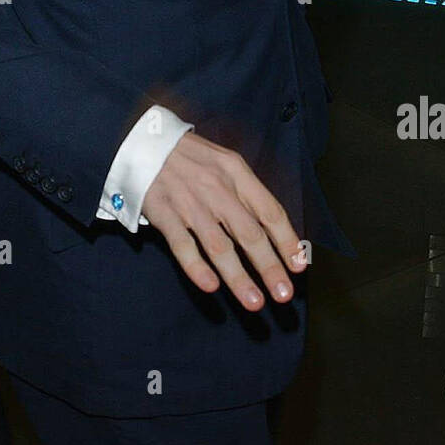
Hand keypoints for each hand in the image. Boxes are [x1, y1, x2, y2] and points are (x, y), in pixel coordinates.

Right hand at [141, 130, 306, 310]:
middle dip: (270, 267)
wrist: (144, 141)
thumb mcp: (225, 164)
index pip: (270, 211)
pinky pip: (182, 245)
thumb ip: (247, 192)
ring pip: (219, 246)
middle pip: (249, 233)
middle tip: (284, 295)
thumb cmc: (192, 158)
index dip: (287, 241)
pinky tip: (211, 286)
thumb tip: (273, 229)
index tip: (299, 267)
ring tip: (254, 302)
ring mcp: (189, 202)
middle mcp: (217, 188)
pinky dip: (196, 267)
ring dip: (239, 277)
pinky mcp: (163, 212)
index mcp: (237, 174)